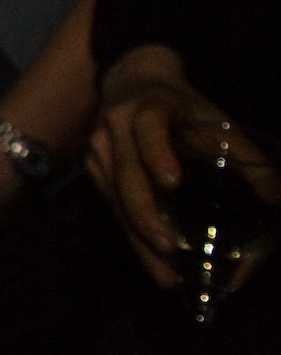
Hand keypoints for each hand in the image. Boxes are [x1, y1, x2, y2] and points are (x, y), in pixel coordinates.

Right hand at [85, 45, 225, 288]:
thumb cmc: (181, 106)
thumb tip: (276, 198)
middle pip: (125, 173)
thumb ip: (245, 154)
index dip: (158, 152)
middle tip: (168, 248)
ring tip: (164, 273)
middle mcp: (115, 128)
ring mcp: (98, 149)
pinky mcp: (92, 168)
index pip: (149, 128)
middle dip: (145, 213)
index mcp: (147, 109)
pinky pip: (110, 205)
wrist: (133, 82)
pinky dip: (130, 234)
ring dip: (137, 236)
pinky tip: (152, 260)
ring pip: (114, 197)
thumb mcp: (213, 119)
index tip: (173, 181)